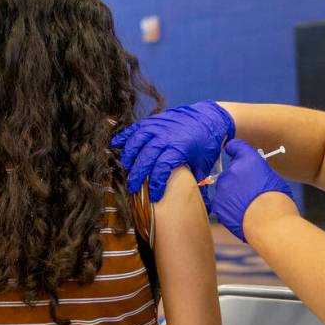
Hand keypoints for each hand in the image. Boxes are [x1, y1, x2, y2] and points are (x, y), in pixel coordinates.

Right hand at [110, 100, 234, 202]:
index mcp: (178, 148)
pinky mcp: (152, 120)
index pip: (162, 168)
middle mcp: (165, 137)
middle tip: (132, 188)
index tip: (154, 196)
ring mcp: (157, 127)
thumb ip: (198, 184)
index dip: (156, 184)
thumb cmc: (206, 143)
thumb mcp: (204, 163)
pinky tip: (115, 145)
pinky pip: (134, 128)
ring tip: (125, 169)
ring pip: (136, 142)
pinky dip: (123, 136)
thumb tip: (203, 207)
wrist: (209, 116)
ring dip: (128, 156)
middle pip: (145, 157)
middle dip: (137, 175)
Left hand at [212, 140, 294, 241]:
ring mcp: (223, 188)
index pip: (236, 146)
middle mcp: (233, 170)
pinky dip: (229, 207)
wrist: (270, 224)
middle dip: (238, 179)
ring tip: (248, 206)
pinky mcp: (218, 204)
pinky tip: (242, 214)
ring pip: (225, 188)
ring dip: (233, 194)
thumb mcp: (273, 179)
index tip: (234, 152)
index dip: (235, 150)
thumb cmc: (278, 202)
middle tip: (250, 191)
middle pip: (231, 171)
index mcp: (248, 160)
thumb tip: (254, 177)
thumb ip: (259, 173)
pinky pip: (222, 203)